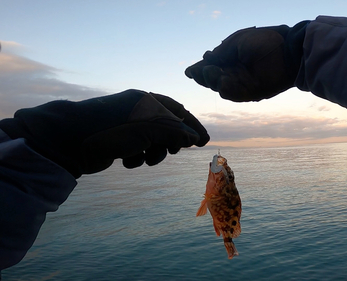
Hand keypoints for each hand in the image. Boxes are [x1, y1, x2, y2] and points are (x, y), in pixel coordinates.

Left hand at [0, 89, 209, 177]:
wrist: (68, 141)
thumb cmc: (111, 130)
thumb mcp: (148, 131)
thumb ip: (174, 134)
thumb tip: (193, 138)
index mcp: (146, 101)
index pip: (178, 110)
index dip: (192, 126)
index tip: (203, 142)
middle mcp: (137, 111)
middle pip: (166, 127)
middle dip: (170, 142)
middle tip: (174, 152)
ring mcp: (126, 126)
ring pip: (152, 141)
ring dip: (153, 153)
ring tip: (145, 159)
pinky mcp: (116, 141)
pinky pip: (137, 149)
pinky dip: (137, 157)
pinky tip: (128, 162)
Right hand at [185, 21, 308, 101]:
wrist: (288, 50)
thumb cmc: (265, 41)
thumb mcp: (238, 42)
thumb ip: (222, 52)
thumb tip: (205, 58)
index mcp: (231, 59)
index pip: (211, 66)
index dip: (200, 70)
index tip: (190, 70)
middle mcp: (235, 73)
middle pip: (213, 80)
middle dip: (203, 76)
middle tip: (198, 71)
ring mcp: (243, 84)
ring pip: (221, 88)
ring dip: (213, 82)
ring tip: (210, 72)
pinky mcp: (253, 93)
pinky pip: (235, 95)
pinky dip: (227, 89)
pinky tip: (223, 81)